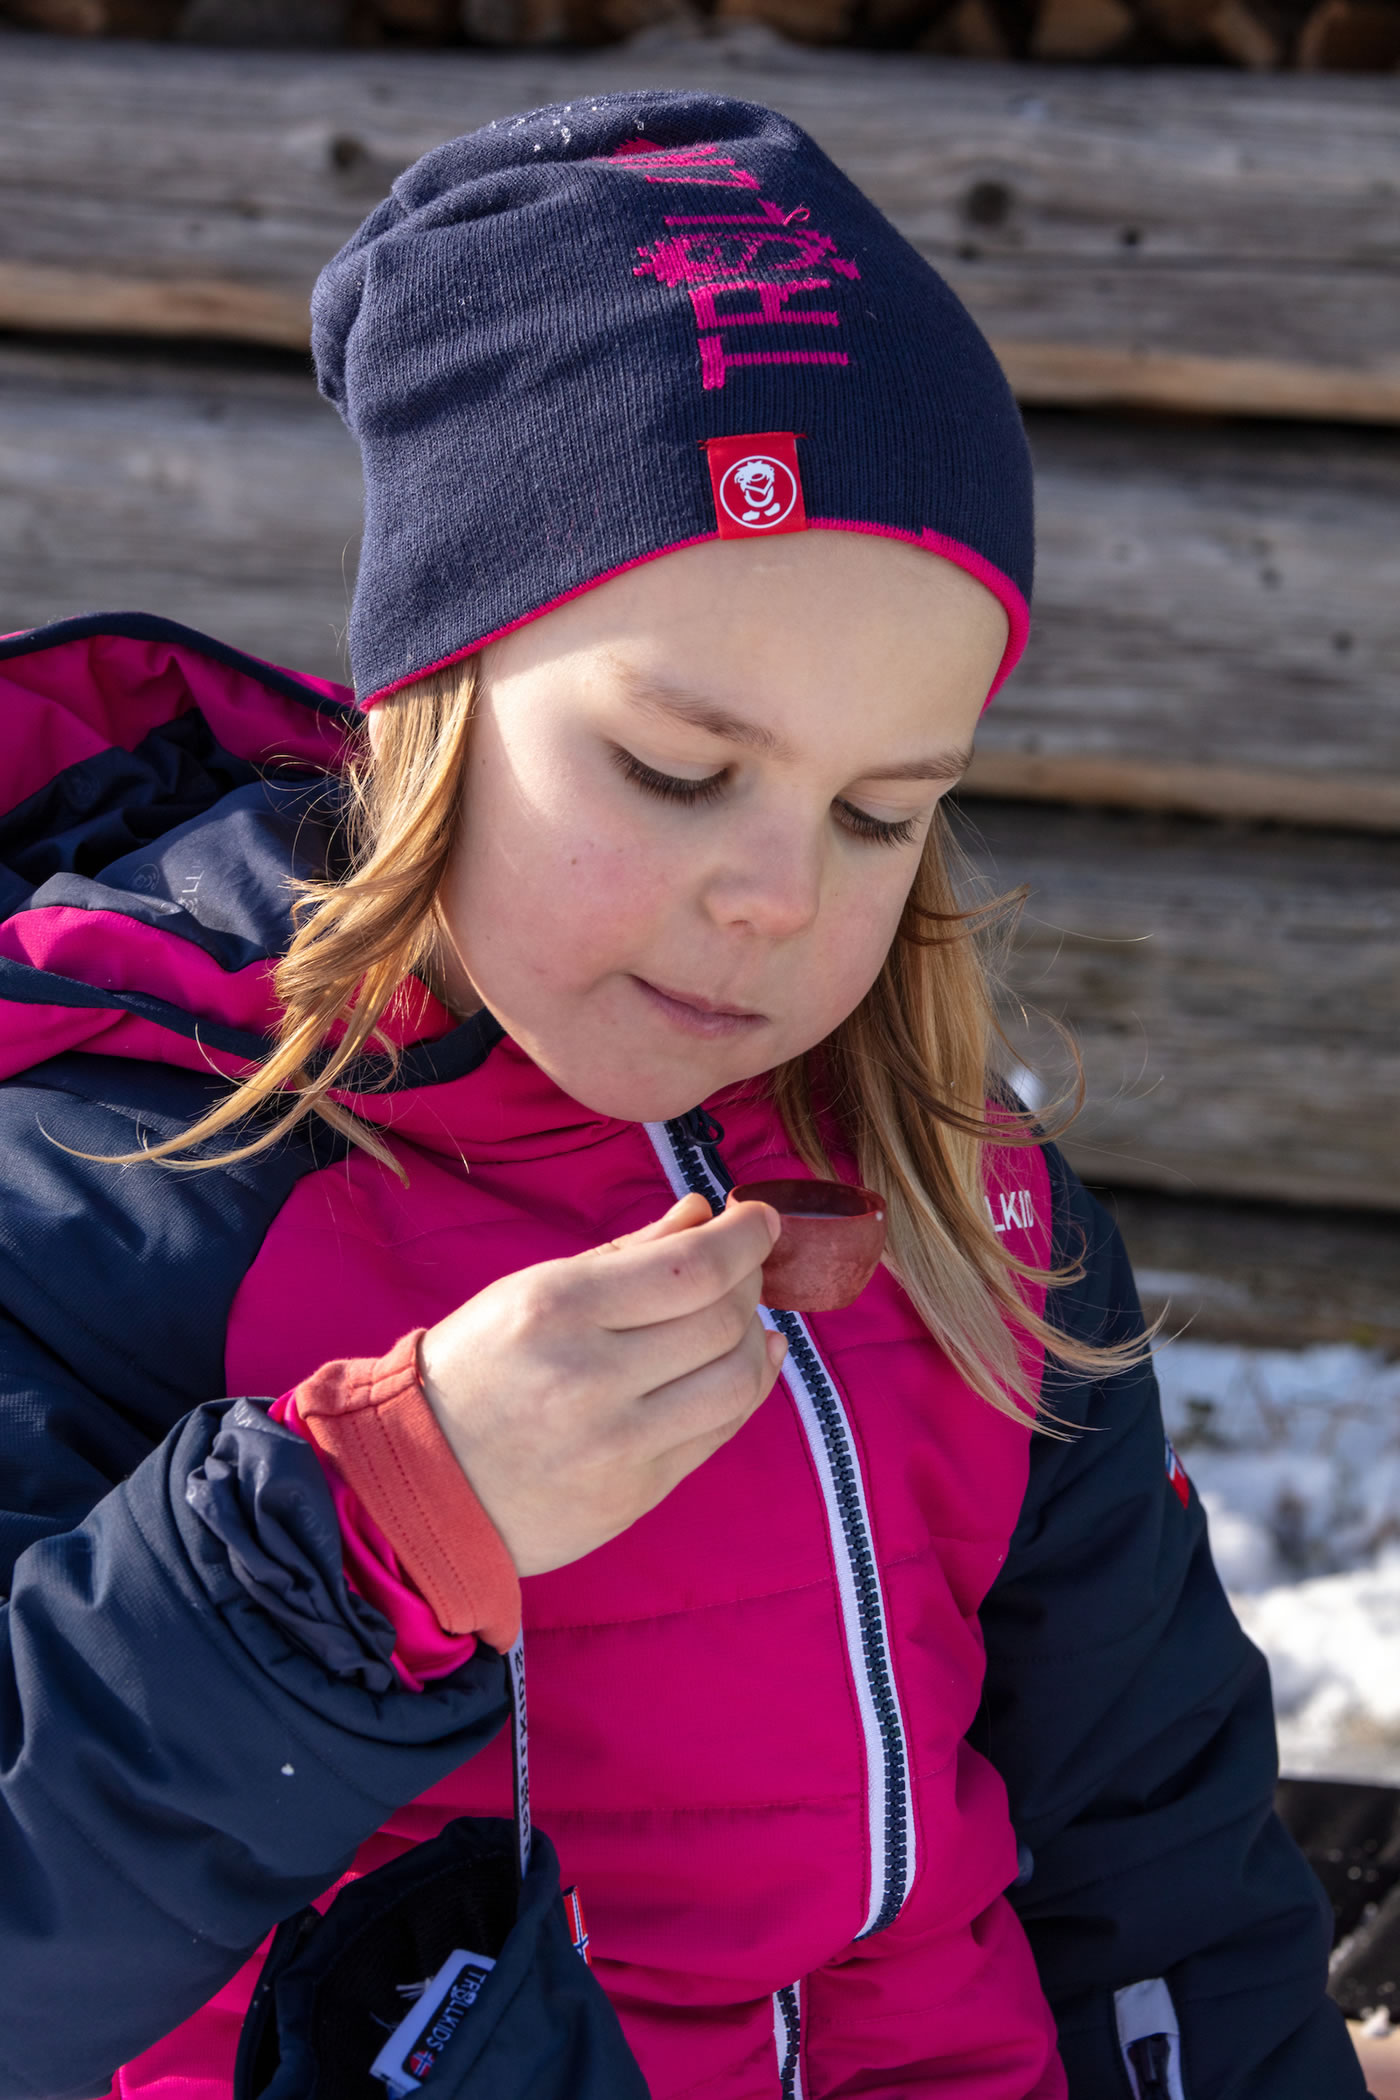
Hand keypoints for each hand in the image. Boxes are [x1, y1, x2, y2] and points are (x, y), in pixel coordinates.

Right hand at [417, 1193, 786, 1575]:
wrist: (425, 1482)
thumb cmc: (478, 1369)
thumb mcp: (532, 1290)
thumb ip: (627, 1252)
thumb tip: (705, 1214)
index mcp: (557, 1309)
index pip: (690, 1267)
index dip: (744, 1239)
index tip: (762, 1221)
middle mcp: (589, 1378)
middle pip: (721, 1321)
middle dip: (749, 1282)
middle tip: (744, 1268)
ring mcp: (617, 1445)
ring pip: (735, 1381)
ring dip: (754, 1338)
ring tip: (739, 1318)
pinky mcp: (637, 1493)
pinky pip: (719, 1432)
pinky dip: (746, 1388)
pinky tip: (747, 1362)